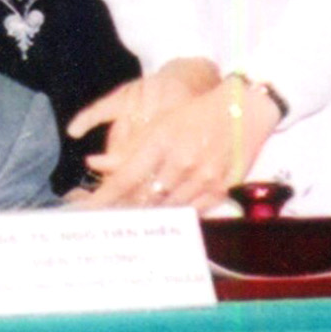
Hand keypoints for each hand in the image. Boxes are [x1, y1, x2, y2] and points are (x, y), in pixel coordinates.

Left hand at [72, 59, 280, 207]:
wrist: (244, 111)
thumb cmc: (194, 116)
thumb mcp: (158, 125)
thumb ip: (127, 148)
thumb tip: (94, 163)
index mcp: (161, 141)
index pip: (125, 178)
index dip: (104, 198)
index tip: (87, 210)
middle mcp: (181, 161)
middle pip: (144, 199)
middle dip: (124, 210)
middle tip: (107, 219)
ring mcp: (203, 178)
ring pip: (166, 209)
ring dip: (149, 215)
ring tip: (134, 220)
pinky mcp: (220, 190)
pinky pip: (191, 212)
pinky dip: (176, 215)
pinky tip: (165, 216)